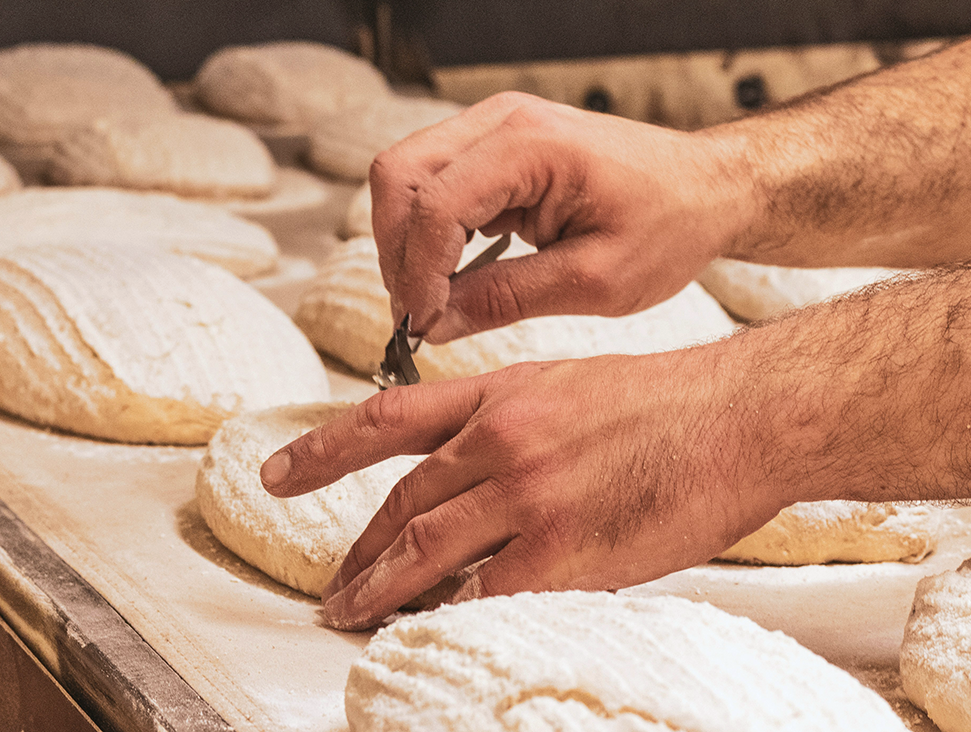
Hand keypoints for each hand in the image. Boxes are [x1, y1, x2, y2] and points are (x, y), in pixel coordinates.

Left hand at [260, 350, 791, 630]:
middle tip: (329, 587)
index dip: (325, 448)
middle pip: (402, 504)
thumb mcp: (567, 386)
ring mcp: (529, 495)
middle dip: (356, 550)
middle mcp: (502, 440)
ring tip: (353, 616)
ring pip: (427, 552)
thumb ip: (508, 425)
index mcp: (500, 394)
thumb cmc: (665, 401)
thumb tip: (467, 478)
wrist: (738, 416)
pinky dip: (450, 613)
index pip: (389, 418)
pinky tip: (430, 629)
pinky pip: (486, 593)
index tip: (277, 472)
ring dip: (381, 589)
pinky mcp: (566, 550)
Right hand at [369, 91, 754, 342]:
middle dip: (396, 252)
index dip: (417, 273)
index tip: (424, 326)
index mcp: (532, 144)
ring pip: (403, 176)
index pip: (435, 205)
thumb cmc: (669, 225)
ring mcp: (493, 125)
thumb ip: (506, 299)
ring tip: (433, 299)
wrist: (706, 188)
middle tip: (418, 314)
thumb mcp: (595, 281)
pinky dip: (426, 230)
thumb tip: (435, 324)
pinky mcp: (493, 144)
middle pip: (397, 176)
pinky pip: (431, 181)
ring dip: (405, 241)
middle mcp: (501, 120)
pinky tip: (450, 273)